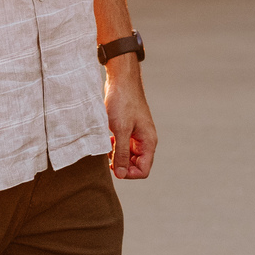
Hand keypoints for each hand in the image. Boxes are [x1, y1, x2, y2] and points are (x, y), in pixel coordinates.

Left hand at [104, 57, 156, 179]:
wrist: (120, 79)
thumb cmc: (122, 102)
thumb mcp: (121, 130)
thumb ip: (121, 153)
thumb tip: (120, 175)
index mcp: (148, 142)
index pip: (143, 170)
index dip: (128, 173)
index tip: (113, 166)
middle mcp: (145, 140)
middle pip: (135, 164)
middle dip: (121, 164)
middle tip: (107, 157)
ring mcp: (136, 133)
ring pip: (128, 154)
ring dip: (117, 154)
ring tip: (106, 147)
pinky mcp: (128, 127)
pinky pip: (123, 144)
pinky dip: (114, 145)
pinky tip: (107, 138)